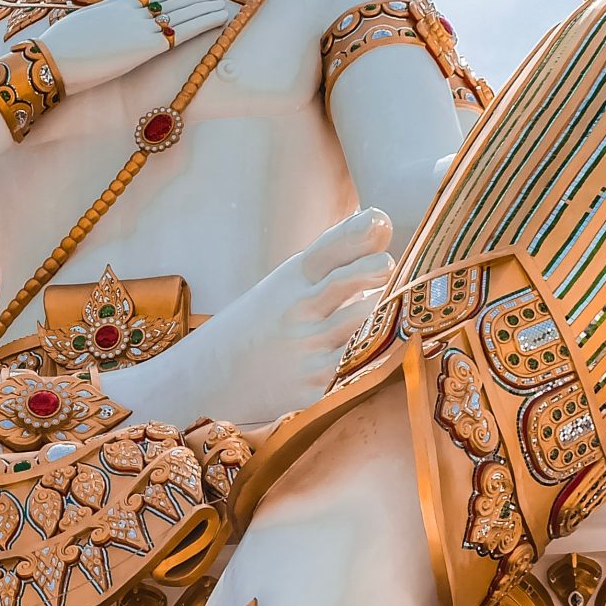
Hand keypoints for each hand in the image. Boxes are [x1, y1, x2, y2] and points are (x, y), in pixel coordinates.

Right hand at [29, 0, 235, 94]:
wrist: (54, 59)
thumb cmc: (61, 49)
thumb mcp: (84, 27)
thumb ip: (102, 24)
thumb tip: (105, 28)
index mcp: (117, 4)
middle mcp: (133, 11)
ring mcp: (141, 27)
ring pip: (183, 12)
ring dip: (205, 6)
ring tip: (222, 1)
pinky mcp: (147, 46)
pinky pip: (184, 30)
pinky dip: (204, 22)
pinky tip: (219, 17)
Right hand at [112, 207, 395, 428]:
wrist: (214, 377)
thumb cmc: (267, 321)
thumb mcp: (291, 281)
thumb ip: (337, 252)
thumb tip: (379, 219)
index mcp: (292, 280)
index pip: (328, 250)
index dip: (358, 236)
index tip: (381, 224)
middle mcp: (297, 311)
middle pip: (343, 284)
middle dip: (372, 271)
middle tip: (386, 266)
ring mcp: (305, 349)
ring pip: (357, 325)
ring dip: (379, 314)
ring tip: (390, 307)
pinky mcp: (313, 386)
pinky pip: (353, 367)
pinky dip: (370, 356)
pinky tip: (382, 348)